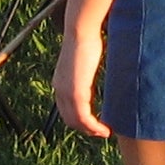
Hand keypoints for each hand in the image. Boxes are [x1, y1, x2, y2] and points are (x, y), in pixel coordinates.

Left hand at [53, 21, 107, 137]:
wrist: (80, 30)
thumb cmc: (86, 39)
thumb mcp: (83, 60)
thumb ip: (84, 70)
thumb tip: (92, 71)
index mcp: (59, 83)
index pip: (66, 109)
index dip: (79, 119)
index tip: (94, 123)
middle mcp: (59, 90)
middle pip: (70, 119)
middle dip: (86, 128)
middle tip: (101, 132)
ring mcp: (66, 93)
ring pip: (77, 121)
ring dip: (91, 130)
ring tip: (105, 133)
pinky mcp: (76, 93)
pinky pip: (84, 117)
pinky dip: (94, 127)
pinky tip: (105, 129)